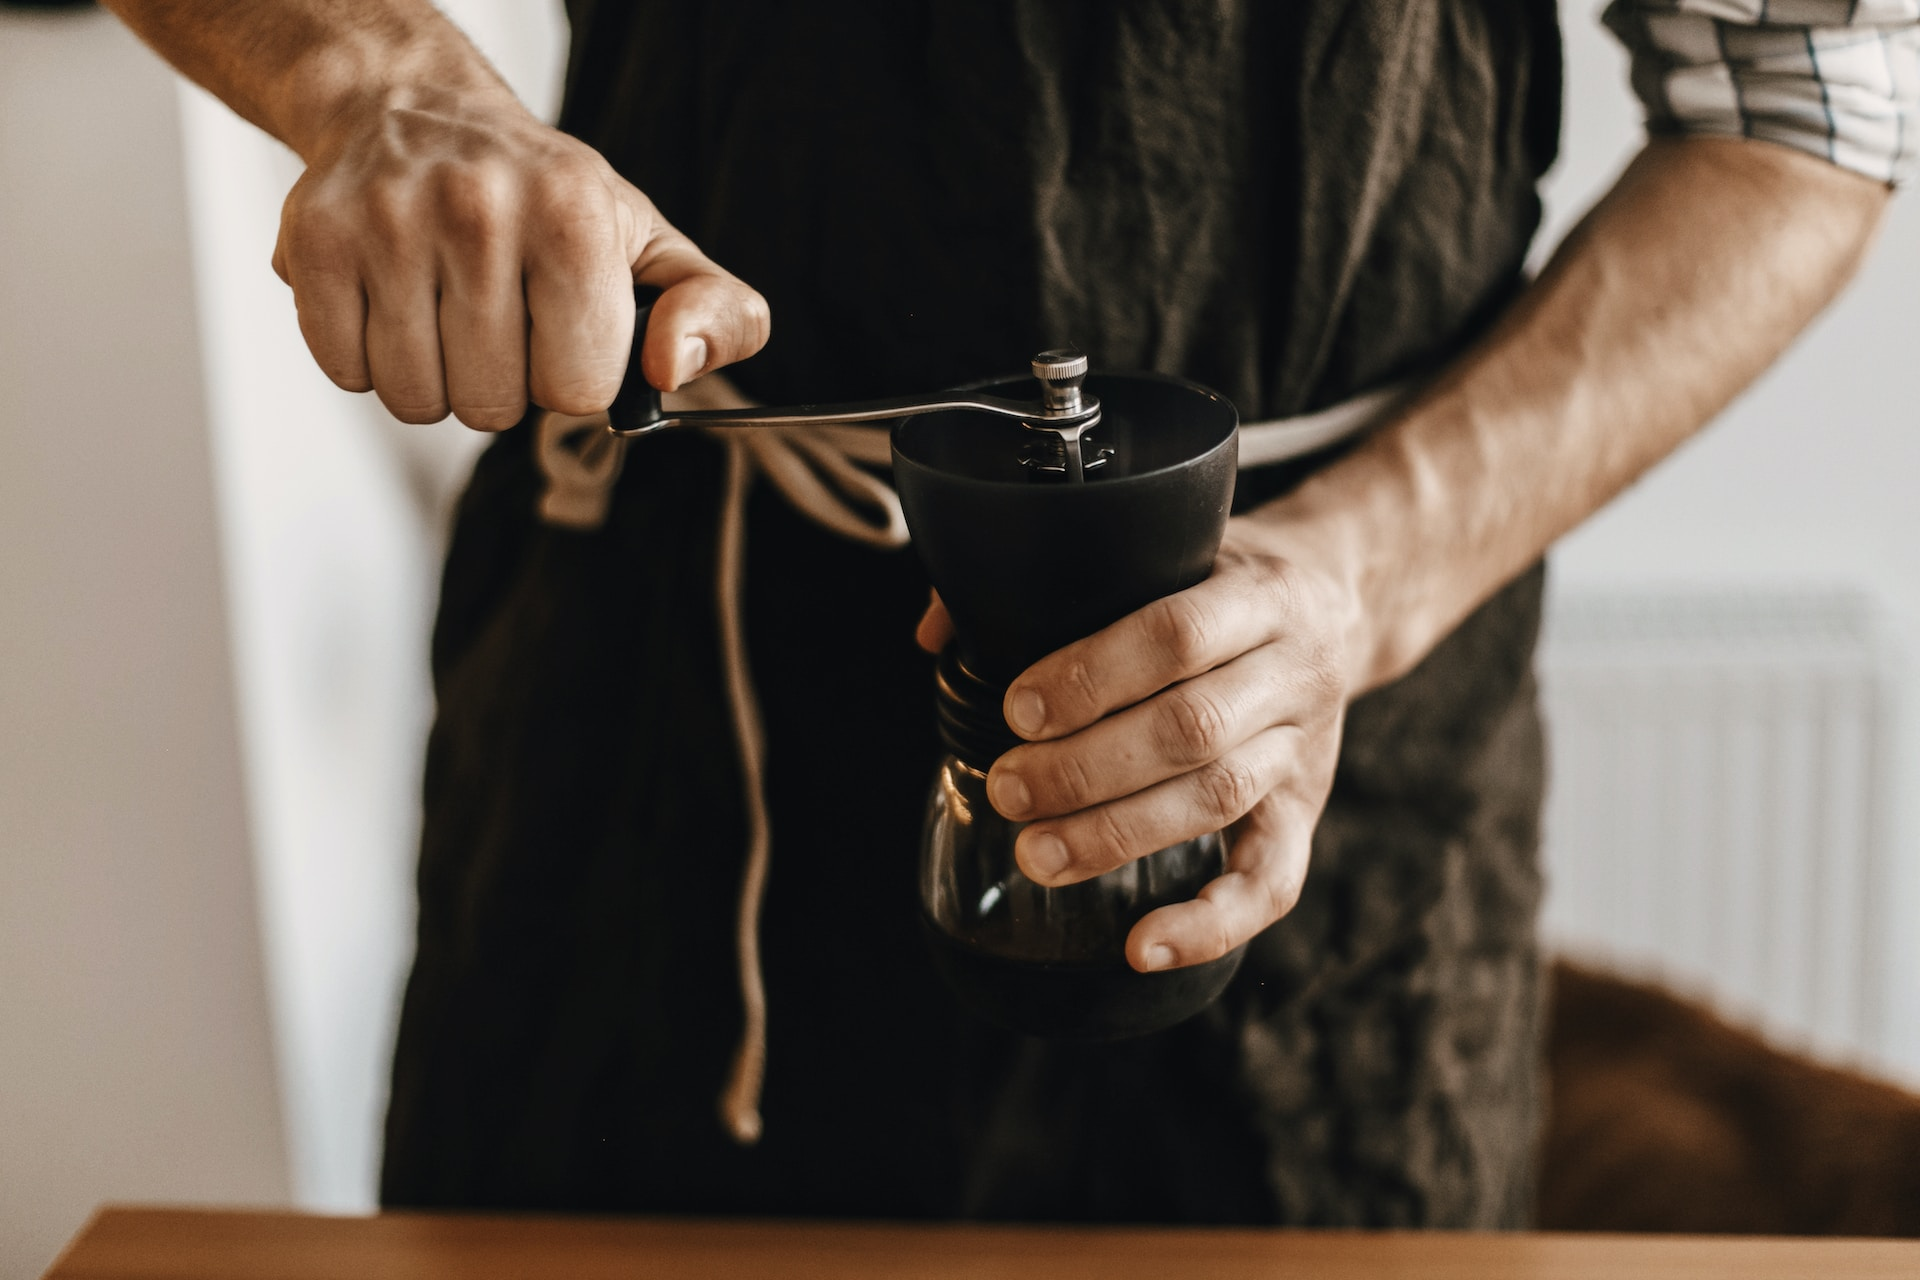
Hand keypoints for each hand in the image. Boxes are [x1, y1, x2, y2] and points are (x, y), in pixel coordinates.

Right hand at [271, 83, 768, 428]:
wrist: (415, 110)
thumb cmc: (545, 200)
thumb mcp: (652, 247)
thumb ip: (718, 314)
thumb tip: (673, 364)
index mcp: (574, 216)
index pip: (578, 390)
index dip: (571, 377)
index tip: (561, 328)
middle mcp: (479, 210)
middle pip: (491, 406)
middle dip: (501, 384)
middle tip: (498, 318)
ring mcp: (388, 223)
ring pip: (415, 400)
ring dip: (434, 380)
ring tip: (444, 312)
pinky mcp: (314, 242)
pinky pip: (346, 375)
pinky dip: (367, 361)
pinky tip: (390, 303)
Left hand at [919, 518, 1363, 971]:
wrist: (1344, 602)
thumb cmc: (1221, 576)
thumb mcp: (1166, 545)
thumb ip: (1055, 578)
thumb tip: (937, 634)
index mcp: (1259, 593)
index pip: (1178, 634)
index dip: (1092, 673)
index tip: (1017, 708)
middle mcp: (1294, 670)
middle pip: (1192, 728)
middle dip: (1087, 767)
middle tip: (1006, 789)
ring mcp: (1305, 747)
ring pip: (1217, 797)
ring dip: (1119, 835)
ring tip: (1038, 853)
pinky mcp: (1306, 811)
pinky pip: (1272, 882)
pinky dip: (1210, 924)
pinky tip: (1143, 948)